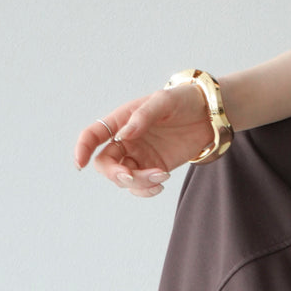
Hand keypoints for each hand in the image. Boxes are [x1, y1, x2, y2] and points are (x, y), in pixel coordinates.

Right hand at [74, 85, 214, 197]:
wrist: (209, 114)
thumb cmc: (184, 100)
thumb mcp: (164, 101)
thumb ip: (143, 116)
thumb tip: (123, 135)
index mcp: (122, 120)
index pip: (93, 135)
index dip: (83, 149)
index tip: (81, 164)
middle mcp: (126, 141)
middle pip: (106, 164)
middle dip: (116, 174)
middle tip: (132, 176)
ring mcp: (139, 156)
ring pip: (123, 178)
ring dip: (137, 183)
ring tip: (161, 175)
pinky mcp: (154, 168)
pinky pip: (140, 186)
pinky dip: (146, 190)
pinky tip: (161, 183)